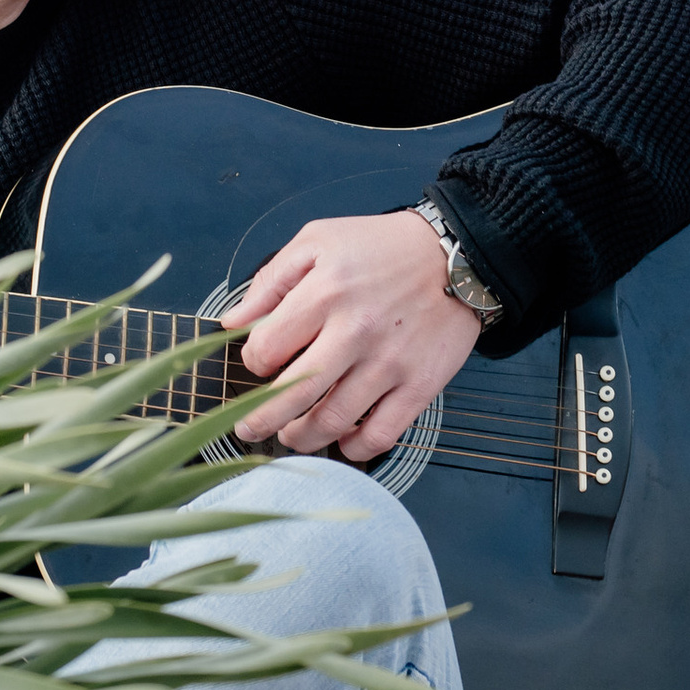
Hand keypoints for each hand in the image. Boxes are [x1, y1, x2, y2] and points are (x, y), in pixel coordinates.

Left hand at [227, 210, 482, 461]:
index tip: (261, 363)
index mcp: (325, 292)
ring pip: (332, 422)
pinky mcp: (420, 384)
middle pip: (292, 396)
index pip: (266, 349)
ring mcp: (390, 362)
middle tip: (248, 429)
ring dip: (302, 438)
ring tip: (293, 434)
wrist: (457, 253)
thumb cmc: (382, 246)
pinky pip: (380, 434)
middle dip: (260, 421)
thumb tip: (232, 323)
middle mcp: (356, 330)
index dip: (254, 362)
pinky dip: (355, 448)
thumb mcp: (318, 241)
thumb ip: (270, 281)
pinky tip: (344, 440)